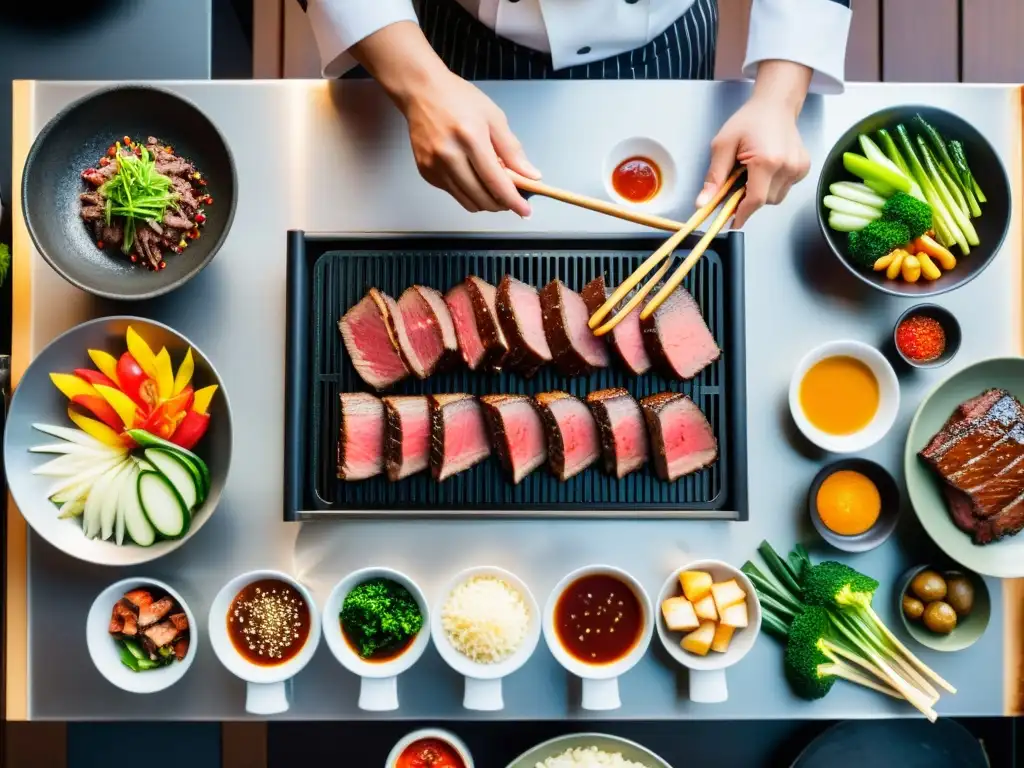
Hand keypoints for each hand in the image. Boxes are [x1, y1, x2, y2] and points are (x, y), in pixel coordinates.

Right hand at [350, 21, 539, 215]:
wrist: (422, 91)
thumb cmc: (457, 99)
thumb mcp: (493, 117)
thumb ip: (512, 149)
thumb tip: (530, 175)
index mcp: (470, 138)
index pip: (495, 181)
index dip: (513, 200)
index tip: (525, 210)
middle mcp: (449, 155)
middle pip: (481, 198)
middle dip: (501, 204)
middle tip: (511, 197)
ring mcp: (434, 166)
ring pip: (467, 202)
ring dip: (485, 201)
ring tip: (493, 186)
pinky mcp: (426, 172)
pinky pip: (453, 193)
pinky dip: (468, 192)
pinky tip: (473, 176)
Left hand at [697, 60, 812, 228]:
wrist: (775, 105)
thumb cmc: (749, 121)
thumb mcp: (723, 145)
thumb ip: (714, 177)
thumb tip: (703, 203)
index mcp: (767, 161)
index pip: (755, 200)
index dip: (741, 214)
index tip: (731, 222)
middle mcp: (787, 166)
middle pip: (764, 201)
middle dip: (748, 199)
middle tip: (738, 183)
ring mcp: (799, 167)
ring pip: (775, 197)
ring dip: (761, 192)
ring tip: (753, 172)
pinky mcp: (803, 168)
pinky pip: (784, 189)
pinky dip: (773, 185)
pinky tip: (767, 168)